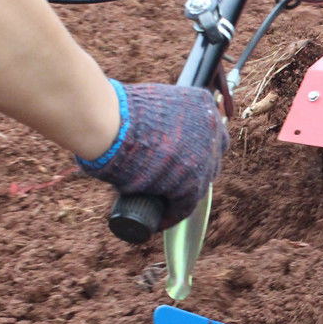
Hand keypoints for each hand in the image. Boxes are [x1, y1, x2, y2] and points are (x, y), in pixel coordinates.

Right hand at [77, 81, 228, 229]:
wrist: (111, 123)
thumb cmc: (118, 110)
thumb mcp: (151, 103)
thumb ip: (161, 115)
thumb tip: (152, 131)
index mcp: (203, 103)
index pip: (210, 131)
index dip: (196, 146)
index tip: (181, 156)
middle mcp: (211, 128)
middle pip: (210, 156)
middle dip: (193, 168)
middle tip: (171, 178)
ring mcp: (205, 156)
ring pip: (200, 183)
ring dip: (183, 193)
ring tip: (163, 201)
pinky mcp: (192, 182)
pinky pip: (185, 205)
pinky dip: (171, 214)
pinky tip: (160, 220)